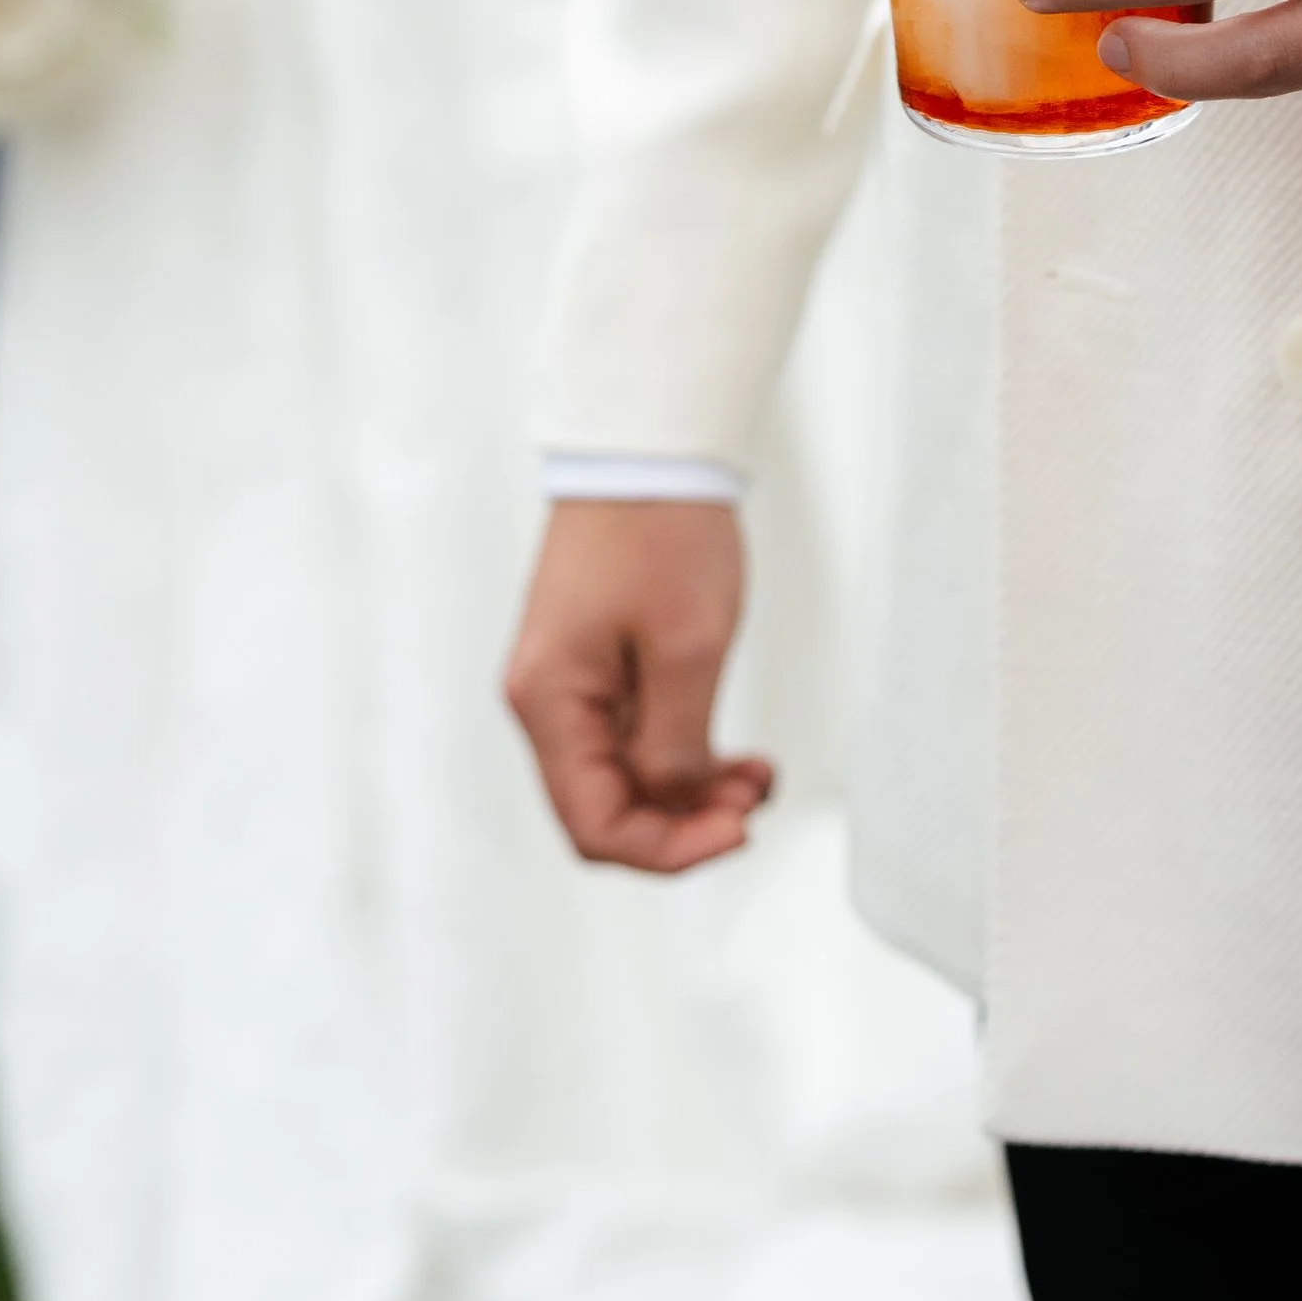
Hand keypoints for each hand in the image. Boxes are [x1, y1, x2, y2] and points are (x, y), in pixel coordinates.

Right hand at [505, 499, 772, 872]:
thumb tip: (674, 803)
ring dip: (692, 791)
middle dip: (686, 820)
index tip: (736, 832)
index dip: (668, 849)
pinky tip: (735, 754)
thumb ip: (677, 745)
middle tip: (754, 799)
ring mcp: (569, 684)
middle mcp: (546, 703)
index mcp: (550, 703)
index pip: (594, 826)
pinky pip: (634, 739)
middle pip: (607, 808)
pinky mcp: (596, 667)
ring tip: (755, 775)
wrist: (650, 451)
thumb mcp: (687, 649)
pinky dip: (685, 755)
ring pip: (626, 778)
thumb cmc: (660, 531)